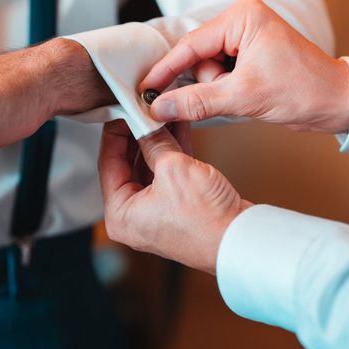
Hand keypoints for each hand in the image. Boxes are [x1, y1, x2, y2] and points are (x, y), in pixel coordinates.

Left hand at [98, 120, 251, 273]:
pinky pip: (169, 174)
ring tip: (163, 112)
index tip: (122, 109)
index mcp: (120, 214)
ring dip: (159, 140)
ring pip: (151, 167)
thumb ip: (154, 142)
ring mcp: (156, 212)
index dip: (115, 132)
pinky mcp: (177, 207)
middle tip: (144, 108)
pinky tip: (178, 127)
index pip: (108, 162)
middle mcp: (134, 216)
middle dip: (140, 133)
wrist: (240, 239)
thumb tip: (145, 122)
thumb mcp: (173, 169)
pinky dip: (173, 152)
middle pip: (128, 164)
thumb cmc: (205, 220)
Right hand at [140, 0, 348, 133]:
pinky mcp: (250, 55)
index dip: (166, 69)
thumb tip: (160, 107)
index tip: (145, 88)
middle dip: (206, 83)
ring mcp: (246, 38)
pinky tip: (243, 97)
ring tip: (245, 97)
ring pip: (207, 69)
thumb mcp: (243, 97)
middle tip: (227, 97)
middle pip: (198, 57)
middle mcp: (243, 20)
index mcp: (242, 17)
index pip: (191, 44)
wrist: (337, 103)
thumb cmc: (303, 90)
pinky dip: (224, 91)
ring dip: (218, 90)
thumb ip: (196, 101)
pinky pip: (221, 74)